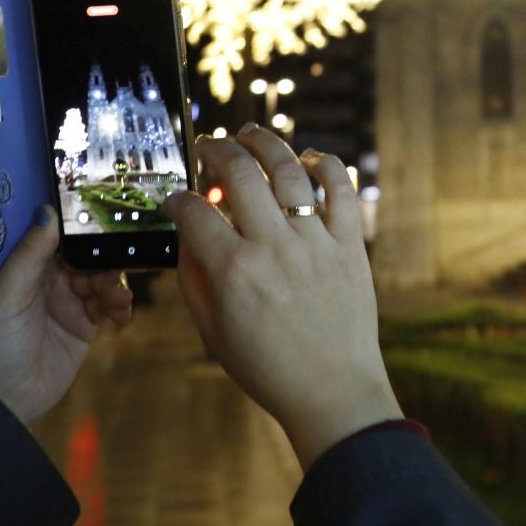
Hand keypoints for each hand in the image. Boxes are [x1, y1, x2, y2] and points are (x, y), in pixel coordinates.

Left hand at [0, 205, 134, 423]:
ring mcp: (67, 302)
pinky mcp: (83, 325)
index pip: (56, 235)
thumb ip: (30, 254)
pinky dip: (118, 304)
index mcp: (24, 265)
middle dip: (102, 255)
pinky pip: (107, 305)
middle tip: (117, 259)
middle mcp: (47, 279)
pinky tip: (121, 310)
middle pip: (84, 254)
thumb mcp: (8, 293)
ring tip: (116, 298)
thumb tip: (48, 211)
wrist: (1, 399)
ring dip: (112, 282)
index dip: (77, 224)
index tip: (102, 212)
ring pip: (100, 278)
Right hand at [161, 127, 400, 470]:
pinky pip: (340, 189)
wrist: (331, 391)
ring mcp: (315, 242)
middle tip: (207, 146)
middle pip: (240, 173)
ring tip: (249, 134)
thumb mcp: (212, 331)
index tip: (176, 198)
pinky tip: (306, 158)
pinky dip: (324, 164)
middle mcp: (273, 248)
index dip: (178, 198)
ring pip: (288, 170)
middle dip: (216, 150)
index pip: (194, 212)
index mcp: (233, 272)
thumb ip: (194, 278)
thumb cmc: (267, 367)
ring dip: (265, 143)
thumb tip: (187, 233)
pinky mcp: (350, 244)